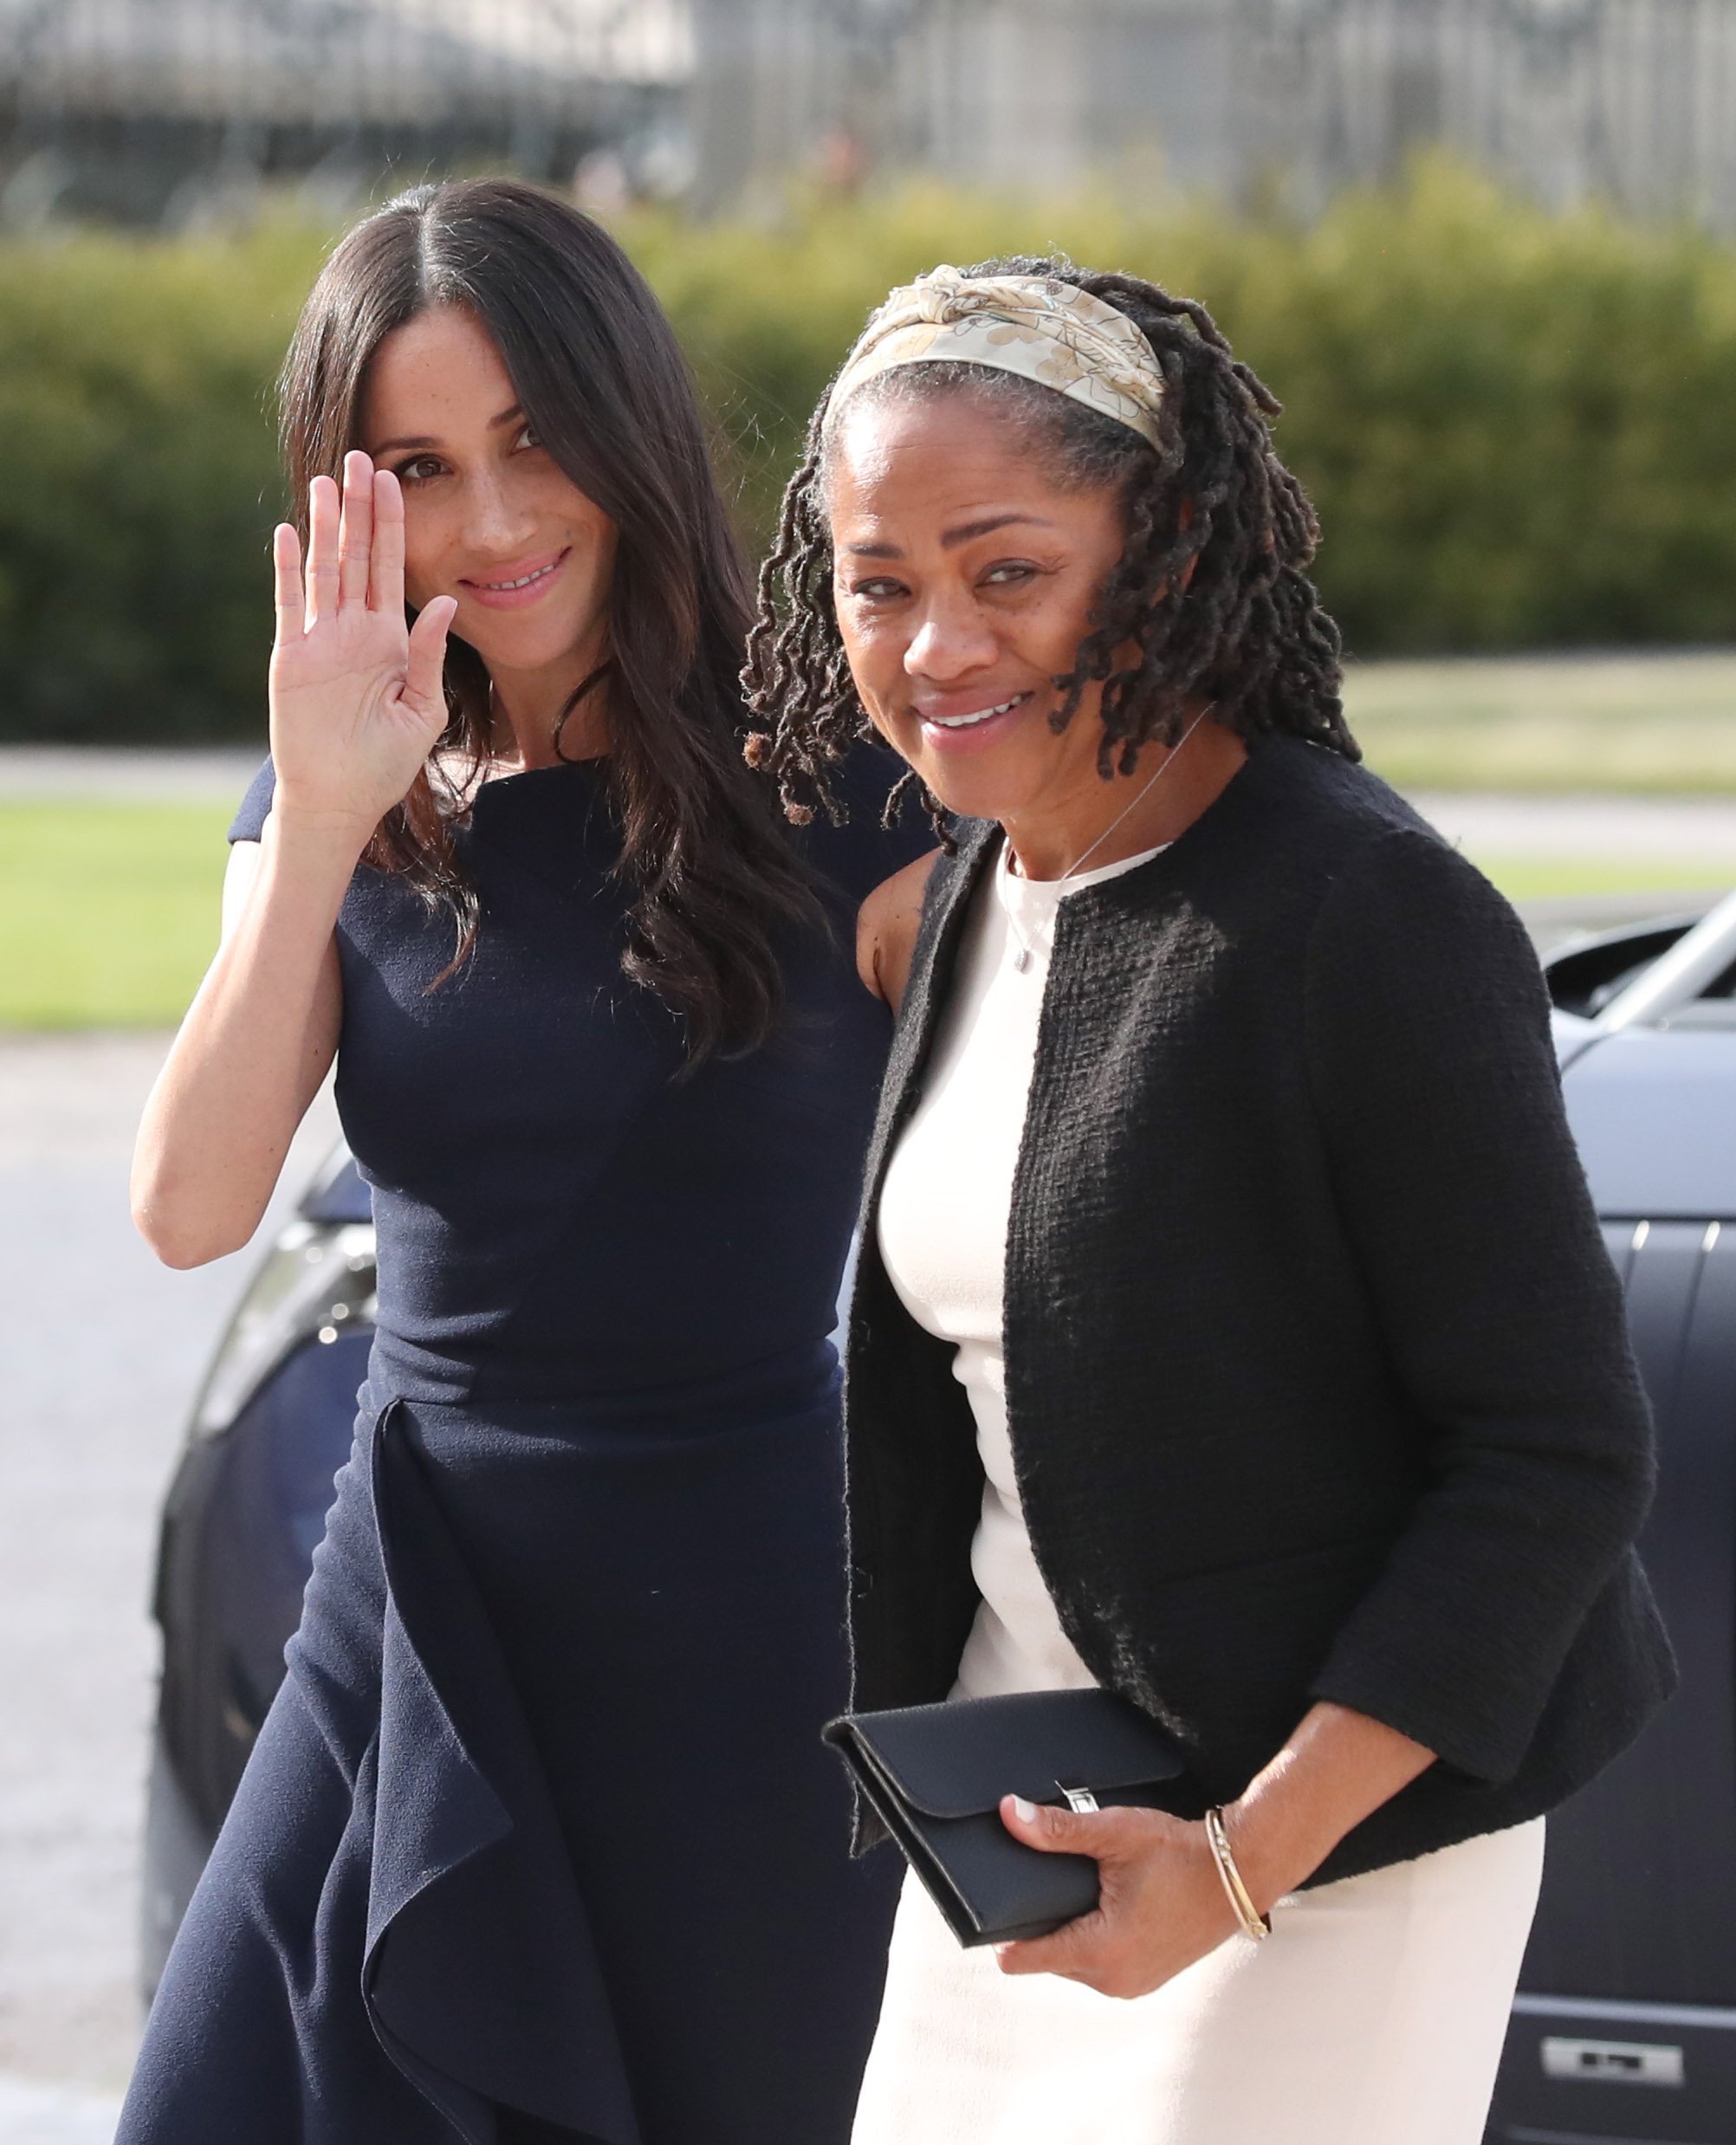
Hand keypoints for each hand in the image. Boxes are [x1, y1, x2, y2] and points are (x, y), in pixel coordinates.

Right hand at [268, 451, 458, 844]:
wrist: (341, 800)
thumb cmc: (385, 763)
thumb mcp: (422, 709)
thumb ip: (430, 655)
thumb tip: (445, 600)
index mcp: (389, 640)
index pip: (391, 569)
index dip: (392, 525)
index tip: (396, 480)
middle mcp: (353, 631)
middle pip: (356, 556)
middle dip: (360, 509)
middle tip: (361, 457)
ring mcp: (320, 641)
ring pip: (323, 570)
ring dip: (324, 526)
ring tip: (326, 481)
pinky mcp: (292, 658)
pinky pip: (289, 605)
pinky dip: (288, 570)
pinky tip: (288, 533)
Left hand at [993, 1796, 1244, 1998]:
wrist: (1240, 1872)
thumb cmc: (1182, 1854)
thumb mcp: (1115, 1834)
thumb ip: (1058, 1830)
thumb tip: (1010, 1815)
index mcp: (1101, 1952)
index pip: (1023, 1959)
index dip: (1000, 1931)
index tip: (989, 1904)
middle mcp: (1114, 1980)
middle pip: (1047, 1958)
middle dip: (1041, 1922)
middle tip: (1043, 1881)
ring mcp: (1133, 1984)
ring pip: (1073, 1962)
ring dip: (1069, 1930)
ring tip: (1076, 1889)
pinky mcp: (1146, 1978)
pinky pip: (1100, 1964)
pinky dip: (1094, 1938)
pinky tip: (1101, 1904)